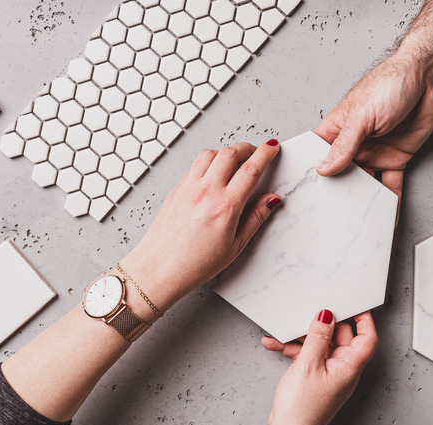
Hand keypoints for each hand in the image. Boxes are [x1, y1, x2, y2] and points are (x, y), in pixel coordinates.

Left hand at [120, 140, 281, 310]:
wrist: (160, 268)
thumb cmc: (195, 263)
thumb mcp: (235, 245)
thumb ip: (255, 218)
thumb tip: (271, 200)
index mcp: (225, 207)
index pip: (251, 169)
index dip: (266, 154)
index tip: (272, 147)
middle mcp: (206, 192)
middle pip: (230, 153)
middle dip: (247, 147)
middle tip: (256, 152)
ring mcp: (188, 188)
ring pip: (210, 153)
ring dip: (226, 151)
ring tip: (235, 161)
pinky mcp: (176, 189)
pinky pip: (195, 165)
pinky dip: (208, 162)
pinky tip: (214, 174)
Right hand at [263, 310, 377, 424]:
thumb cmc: (301, 409)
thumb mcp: (308, 365)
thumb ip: (318, 338)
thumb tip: (326, 316)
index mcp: (349, 367)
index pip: (366, 338)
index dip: (363, 319)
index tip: (353, 303)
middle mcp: (342, 370)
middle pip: (340, 338)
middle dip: (323, 325)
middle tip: (310, 312)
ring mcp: (328, 374)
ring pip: (321, 346)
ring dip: (301, 338)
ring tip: (284, 332)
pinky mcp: (314, 378)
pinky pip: (308, 357)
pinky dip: (293, 349)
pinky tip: (275, 344)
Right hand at [313, 53, 432, 202]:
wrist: (429, 79)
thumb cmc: (392, 82)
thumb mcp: (361, 114)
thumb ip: (344, 144)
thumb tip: (324, 168)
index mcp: (338, 129)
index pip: (317, 154)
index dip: (310, 172)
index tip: (304, 192)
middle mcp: (354, 144)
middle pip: (340, 175)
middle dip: (336, 193)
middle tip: (330, 215)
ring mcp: (374, 153)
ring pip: (364, 185)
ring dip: (362, 201)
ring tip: (355, 221)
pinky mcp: (395, 159)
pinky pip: (390, 185)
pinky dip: (390, 201)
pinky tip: (386, 215)